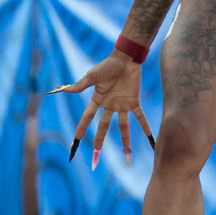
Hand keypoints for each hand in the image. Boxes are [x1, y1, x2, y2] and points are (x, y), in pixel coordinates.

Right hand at [50, 50, 153, 167]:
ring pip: (123, 126)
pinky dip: (145, 127)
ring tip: (127, 154)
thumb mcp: (92, 75)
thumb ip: (81, 85)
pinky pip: (140, 117)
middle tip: (96, 155)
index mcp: (98, 100)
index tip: (76, 141)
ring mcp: (122, 105)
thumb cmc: (108, 65)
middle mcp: (109, 106)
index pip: (87, 117)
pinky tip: (150, 138)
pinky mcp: (134, 102)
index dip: (81, 129)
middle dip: (100, 141)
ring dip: (125, 140)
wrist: (126, 58)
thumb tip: (65, 90)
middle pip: (103, 126)